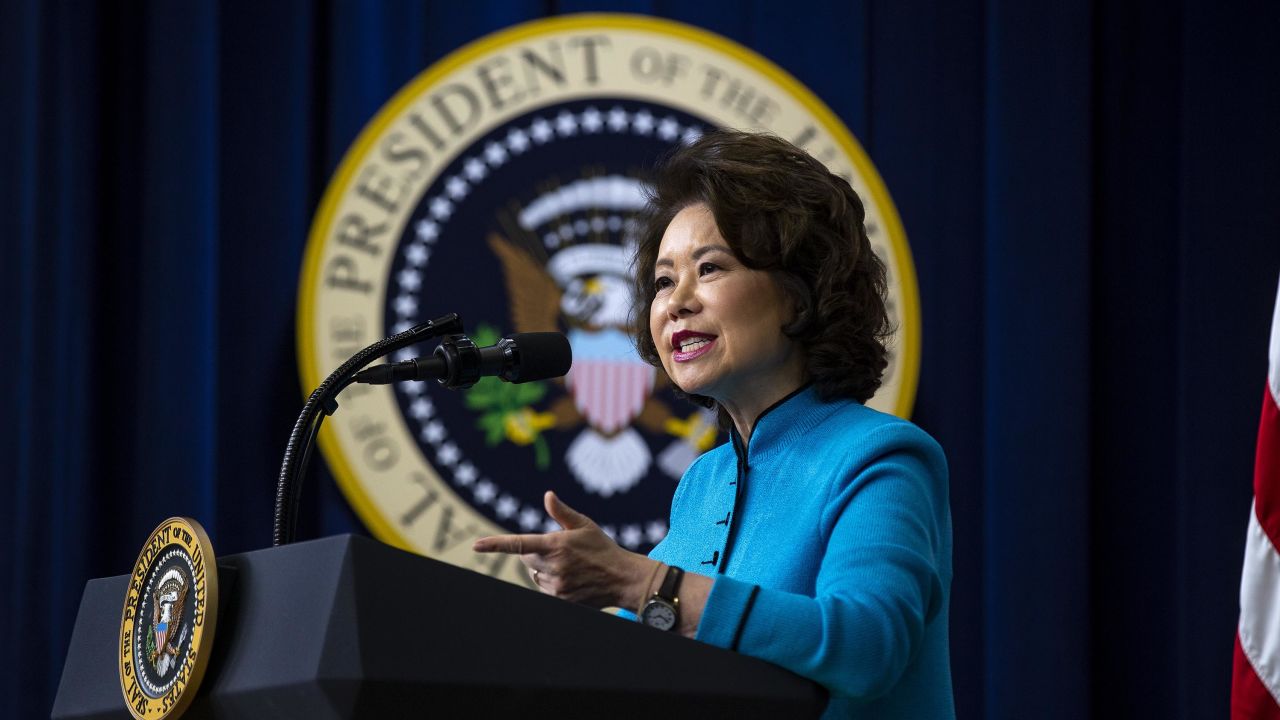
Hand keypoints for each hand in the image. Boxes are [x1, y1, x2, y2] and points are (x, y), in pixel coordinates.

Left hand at [473, 491, 652, 609]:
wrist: (623, 578)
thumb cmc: (603, 548)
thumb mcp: (584, 525)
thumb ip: (562, 512)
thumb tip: (547, 495)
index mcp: (555, 544)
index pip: (518, 544)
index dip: (495, 544)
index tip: (476, 545)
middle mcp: (553, 566)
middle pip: (526, 558)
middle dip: (535, 553)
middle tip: (558, 550)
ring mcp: (555, 585)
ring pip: (534, 575)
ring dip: (543, 569)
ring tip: (569, 566)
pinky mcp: (560, 600)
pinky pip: (543, 589)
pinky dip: (551, 583)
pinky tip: (570, 579)